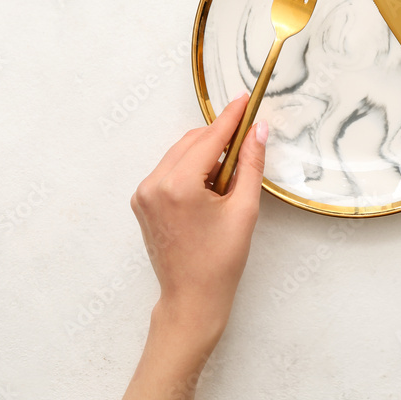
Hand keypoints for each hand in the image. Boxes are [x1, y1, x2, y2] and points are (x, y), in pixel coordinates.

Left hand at [97, 96, 267, 399]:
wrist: (191, 299)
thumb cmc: (221, 261)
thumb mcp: (244, 209)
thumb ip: (251, 164)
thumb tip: (258, 131)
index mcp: (178, 185)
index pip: (209, 138)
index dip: (231, 118)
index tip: (245, 100)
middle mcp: (154, 184)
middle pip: (191, 142)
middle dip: (219, 136)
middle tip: (247, 135)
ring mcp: (143, 193)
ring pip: (179, 154)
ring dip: (205, 152)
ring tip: (231, 169)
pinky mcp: (142, 202)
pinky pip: (169, 170)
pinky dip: (190, 168)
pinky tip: (211, 182)